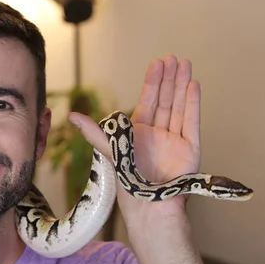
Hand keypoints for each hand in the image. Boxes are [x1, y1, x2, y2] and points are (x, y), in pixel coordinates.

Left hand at [69, 55, 200, 223]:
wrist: (148, 204)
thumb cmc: (127, 181)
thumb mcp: (109, 150)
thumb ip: (94, 132)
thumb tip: (71, 116)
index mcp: (139, 132)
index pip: (148, 101)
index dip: (153, 82)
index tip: (157, 63)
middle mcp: (158, 133)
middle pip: (166, 100)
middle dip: (169, 79)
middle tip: (173, 58)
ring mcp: (175, 140)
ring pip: (180, 106)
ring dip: (182, 85)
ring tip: (185, 64)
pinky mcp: (190, 148)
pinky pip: (192, 121)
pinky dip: (193, 103)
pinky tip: (193, 85)